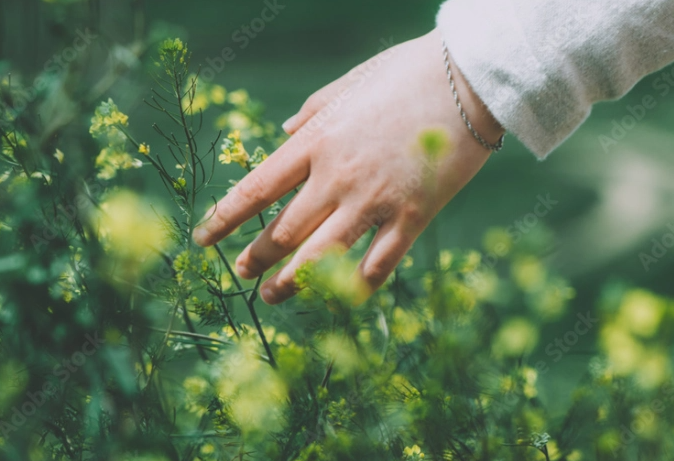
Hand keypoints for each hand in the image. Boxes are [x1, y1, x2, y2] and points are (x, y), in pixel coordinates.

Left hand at [193, 29, 503, 304]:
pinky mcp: (413, 216)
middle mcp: (336, 177)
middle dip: (255, 257)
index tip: (203, 239)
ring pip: (321, 256)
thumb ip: (311, 114)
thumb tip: (285, 135)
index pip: (255, 190)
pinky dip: (357, 285)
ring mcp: (374, 200)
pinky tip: (343, 295)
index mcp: (315, 142)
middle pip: (283, 231)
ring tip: (272, 296)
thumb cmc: (406, 74)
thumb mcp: (347, 84)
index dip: (223, 219)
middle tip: (241, 271)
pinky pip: (378, 264)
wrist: (470, 80)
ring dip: (292, 282)